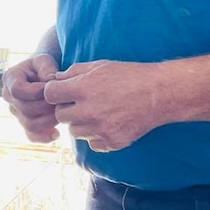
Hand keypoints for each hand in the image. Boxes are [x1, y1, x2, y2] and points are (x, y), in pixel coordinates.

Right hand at [2, 54, 60, 142]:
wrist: (43, 73)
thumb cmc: (44, 65)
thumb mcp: (44, 60)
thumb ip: (47, 67)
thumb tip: (50, 81)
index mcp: (10, 78)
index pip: (18, 91)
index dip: (36, 92)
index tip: (51, 87)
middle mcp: (8, 96)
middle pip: (24, 109)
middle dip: (47, 107)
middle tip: (63, 101)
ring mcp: (15, 111)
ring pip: (29, 124)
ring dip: (49, 120)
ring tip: (61, 112)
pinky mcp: (24, 122)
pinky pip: (31, 135)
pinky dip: (44, 137)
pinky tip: (57, 133)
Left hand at [44, 60, 164, 151]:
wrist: (158, 94)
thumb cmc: (128, 76)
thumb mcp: (99, 66)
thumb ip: (73, 72)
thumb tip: (55, 79)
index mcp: (83, 89)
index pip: (50, 94)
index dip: (55, 92)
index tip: (63, 91)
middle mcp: (89, 111)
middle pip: (60, 115)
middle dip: (67, 108)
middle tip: (81, 102)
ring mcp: (100, 129)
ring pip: (74, 132)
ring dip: (81, 123)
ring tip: (97, 112)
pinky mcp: (112, 142)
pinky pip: (92, 144)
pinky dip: (96, 136)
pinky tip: (107, 123)